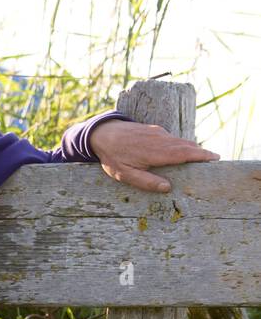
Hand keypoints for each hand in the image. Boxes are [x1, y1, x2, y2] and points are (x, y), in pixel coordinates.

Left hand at [88, 120, 219, 191]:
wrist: (102, 133)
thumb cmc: (113, 157)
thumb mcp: (126, 175)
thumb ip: (147, 182)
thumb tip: (168, 188)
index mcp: (156, 152)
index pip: (185, 153)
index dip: (202, 155)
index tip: (215, 159)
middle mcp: (161, 140)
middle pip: (187, 146)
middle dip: (202, 153)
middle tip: (214, 162)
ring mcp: (159, 133)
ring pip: (181, 141)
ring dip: (192, 149)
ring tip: (202, 159)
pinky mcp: (155, 130)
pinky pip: (173, 138)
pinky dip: (181, 145)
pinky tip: (182, 153)